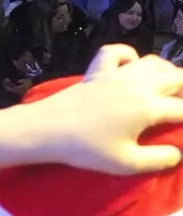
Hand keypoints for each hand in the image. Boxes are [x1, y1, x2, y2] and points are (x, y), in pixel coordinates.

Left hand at [12, 48, 182, 173]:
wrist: (46, 129)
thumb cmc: (86, 149)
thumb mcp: (126, 162)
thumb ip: (158, 159)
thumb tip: (178, 153)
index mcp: (149, 107)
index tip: (181, 126)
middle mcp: (138, 84)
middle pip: (176, 78)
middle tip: (178, 106)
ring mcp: (117, 74)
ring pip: (153, 62)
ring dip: (166, 72)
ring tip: (168, 88)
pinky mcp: (96, 70)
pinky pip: (116, 52)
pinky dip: (128, 55)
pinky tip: (130, 67)